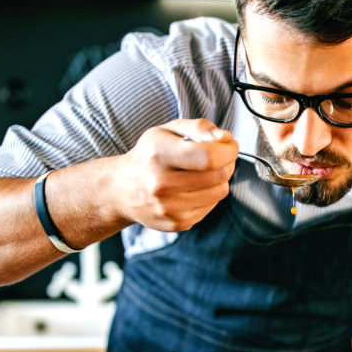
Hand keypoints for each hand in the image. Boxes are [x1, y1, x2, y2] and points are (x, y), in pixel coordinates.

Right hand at [113, 118, 236, 231]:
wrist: (121, 190)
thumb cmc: (148, 156)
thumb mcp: (167, 131)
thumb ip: (199, 128)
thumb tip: (225, 138)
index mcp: (158, 155)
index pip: (209, 156)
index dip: (228, 150)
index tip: (230, 145)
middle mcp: (161, 184)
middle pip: (219, 175)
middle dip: (228, 163)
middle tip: (221, 157)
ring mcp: (169, 208)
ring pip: (219, 192)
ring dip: (220, 180)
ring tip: (206, 172)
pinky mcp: (177, 223)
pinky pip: (211, 207)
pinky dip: (209, 195)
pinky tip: (194, 188)